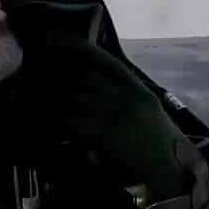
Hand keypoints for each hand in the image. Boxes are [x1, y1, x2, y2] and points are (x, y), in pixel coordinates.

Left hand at [12, 30, 204, 207]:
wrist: (171, 170)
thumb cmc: (157, 141)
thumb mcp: (146, 108)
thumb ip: (122, 93)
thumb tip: (88, 80)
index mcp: (137, 89)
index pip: (106, 61)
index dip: (80, 47)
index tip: (59, 39)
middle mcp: (126, 98)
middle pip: (84, 79)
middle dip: (60, 79)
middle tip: (39, 79)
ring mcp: (116, 116)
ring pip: (75, 99)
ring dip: (54, 100)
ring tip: (38, 101)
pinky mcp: (105, 136)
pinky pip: (74, 123)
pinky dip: (59, 122)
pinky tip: (51, 124)